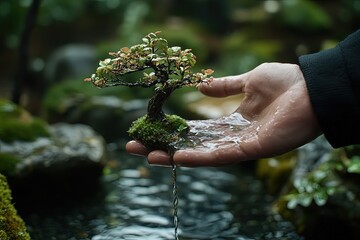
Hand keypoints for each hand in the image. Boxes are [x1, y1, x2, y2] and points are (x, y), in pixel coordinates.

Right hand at [126, 63, 320, 166]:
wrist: (312, 88)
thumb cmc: (285, 83)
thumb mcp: (248, 80)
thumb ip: (225, 86)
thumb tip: (201, 89)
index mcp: (232, 121)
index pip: (195, 130)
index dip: (172, 130)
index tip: (149, 128)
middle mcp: (232, 137)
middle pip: (191, 145)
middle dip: (163, 146)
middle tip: (135, 145)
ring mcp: (239, 146)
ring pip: (200, 154)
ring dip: (172, 156)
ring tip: (145, 155)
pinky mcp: (250, 151)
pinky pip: (219, 157)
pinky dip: (197, 158)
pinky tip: (175, 157)